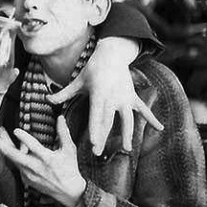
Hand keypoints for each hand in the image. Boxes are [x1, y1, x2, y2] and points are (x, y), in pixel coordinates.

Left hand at [0, 117, 85, 206]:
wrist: (69, 192)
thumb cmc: (70, 168)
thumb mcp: (69, 150)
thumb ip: (63, 133)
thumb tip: (60, 117)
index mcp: (47, 159)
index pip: (34, 148)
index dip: (25, 139)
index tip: (16, 130)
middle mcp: (35, 167)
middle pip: (14, 156)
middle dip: (0, 145)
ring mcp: (29, 175)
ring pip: (12, 159)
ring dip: (2, 147)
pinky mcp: (26, 179)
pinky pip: (16, 165)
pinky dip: (10, 155)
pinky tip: (5, 146)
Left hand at [46, 37, 163, 155]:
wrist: (112, 54)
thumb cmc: (92, 70)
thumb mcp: (77, 81)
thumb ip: (63, 93)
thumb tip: (46, 99)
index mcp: (98, 94)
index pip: (95, 115)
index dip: (95, 129)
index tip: (94, 143)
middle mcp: (112, 97)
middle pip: (108, 120)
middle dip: (104, 137)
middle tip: (97, 152)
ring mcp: (124, 97)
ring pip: (128, 118)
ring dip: (129, 133)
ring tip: (128, 149)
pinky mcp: (132, 96)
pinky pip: (143, 108)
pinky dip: (152, 117)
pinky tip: (161, 128)